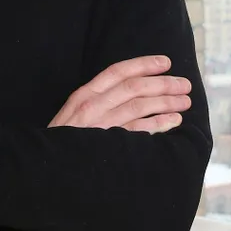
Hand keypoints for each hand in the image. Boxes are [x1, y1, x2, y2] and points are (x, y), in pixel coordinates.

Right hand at [49, 55, 192, 133]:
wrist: (46, 168)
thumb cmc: (63, 142)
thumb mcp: (73, 115)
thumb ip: (97, 102)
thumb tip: (131, 92)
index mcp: (84, 95)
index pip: (118, 71)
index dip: (144, 64)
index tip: (166, 62)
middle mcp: (92, 106)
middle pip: (135, 87)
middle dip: (163, 83)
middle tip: (185, 84)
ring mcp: (101, 125)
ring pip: (140, 106)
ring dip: (167, 102)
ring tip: (185, 102)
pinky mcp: (109, 145)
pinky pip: (139, 130)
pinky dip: (159, 124)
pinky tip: (174, 121)